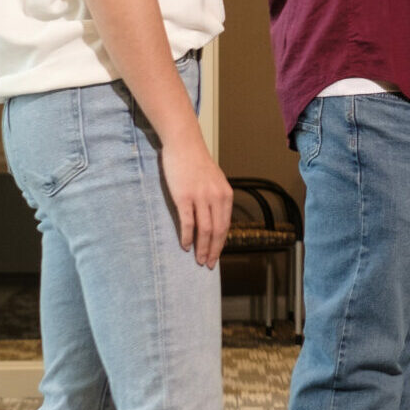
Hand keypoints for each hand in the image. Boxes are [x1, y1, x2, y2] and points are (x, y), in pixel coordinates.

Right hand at [161, 143, 231, 268]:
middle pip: (217, 231)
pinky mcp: (184, 197)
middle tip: (207, 264)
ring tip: (198, 259)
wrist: (184, 144)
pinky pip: (188, 222)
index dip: (221, 244)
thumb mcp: (215, 181)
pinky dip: (187, 237)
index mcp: (225, 195)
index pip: (226, 226)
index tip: (216, 256)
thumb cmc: (197, 163)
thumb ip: (216, 199)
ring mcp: (200, 197)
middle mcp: (216, 197)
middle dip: (212, 250)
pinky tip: (185, 246)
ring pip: (204, 230)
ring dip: (201, 248)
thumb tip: (215, 220)